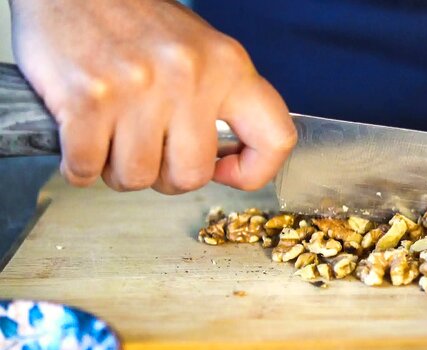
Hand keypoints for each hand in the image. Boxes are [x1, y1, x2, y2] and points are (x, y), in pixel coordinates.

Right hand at [10, 0, 295, 192]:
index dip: (254, 171)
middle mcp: (189, 75)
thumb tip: (228, 162)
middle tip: (150, 152)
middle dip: (165, 176)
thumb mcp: (199, 50)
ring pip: (137, 177)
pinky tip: (81, 138)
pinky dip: (78, 166)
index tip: (226, 171)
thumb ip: (221, 101)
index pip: (275, 138)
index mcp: (228, 65)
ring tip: (112, 138)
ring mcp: (137, 87)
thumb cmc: (134, 22)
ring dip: (117, 170)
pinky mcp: (87, 99)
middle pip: (191, 175)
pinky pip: (85, 168)